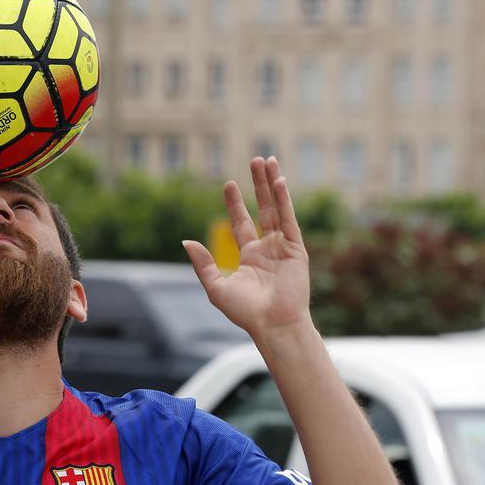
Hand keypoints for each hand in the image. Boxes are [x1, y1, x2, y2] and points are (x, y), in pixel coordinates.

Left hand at [182, 156, 311, 338]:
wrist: (272, 324)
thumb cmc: (245, 311)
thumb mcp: (216, 286)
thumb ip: (203, 263)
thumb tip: (187, 241)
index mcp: (250, 257)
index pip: (242, 222)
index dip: (235, 203)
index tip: (229, 183)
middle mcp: (268, 249)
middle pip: (262, 209)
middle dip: (258, 185)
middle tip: (255, 160)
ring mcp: (283, 247)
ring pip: (277, 209)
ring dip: (272, 185)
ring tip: (267, 160)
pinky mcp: (297, 249)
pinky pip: (288, 219)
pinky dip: (284, 200)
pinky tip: (278, 181)